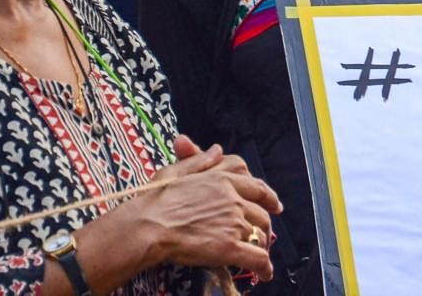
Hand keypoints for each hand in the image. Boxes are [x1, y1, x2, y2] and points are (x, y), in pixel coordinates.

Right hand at [143, 143, 281, 278]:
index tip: (274, 204)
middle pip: (261, 212)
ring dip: (261, 244)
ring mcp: (233, 223)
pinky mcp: (229, 247)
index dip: (268, 196)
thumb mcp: (176, 171)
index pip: (255, 185)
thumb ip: (200, 160)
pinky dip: (264, 267)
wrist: (147, 226)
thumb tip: (217, 149)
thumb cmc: (155, 200)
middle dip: (265, 223)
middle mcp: (233, 199)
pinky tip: (265, 273)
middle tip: (264, 233)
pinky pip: (257, 258)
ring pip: (260, 234)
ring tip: (258, 253)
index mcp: (222, 179)